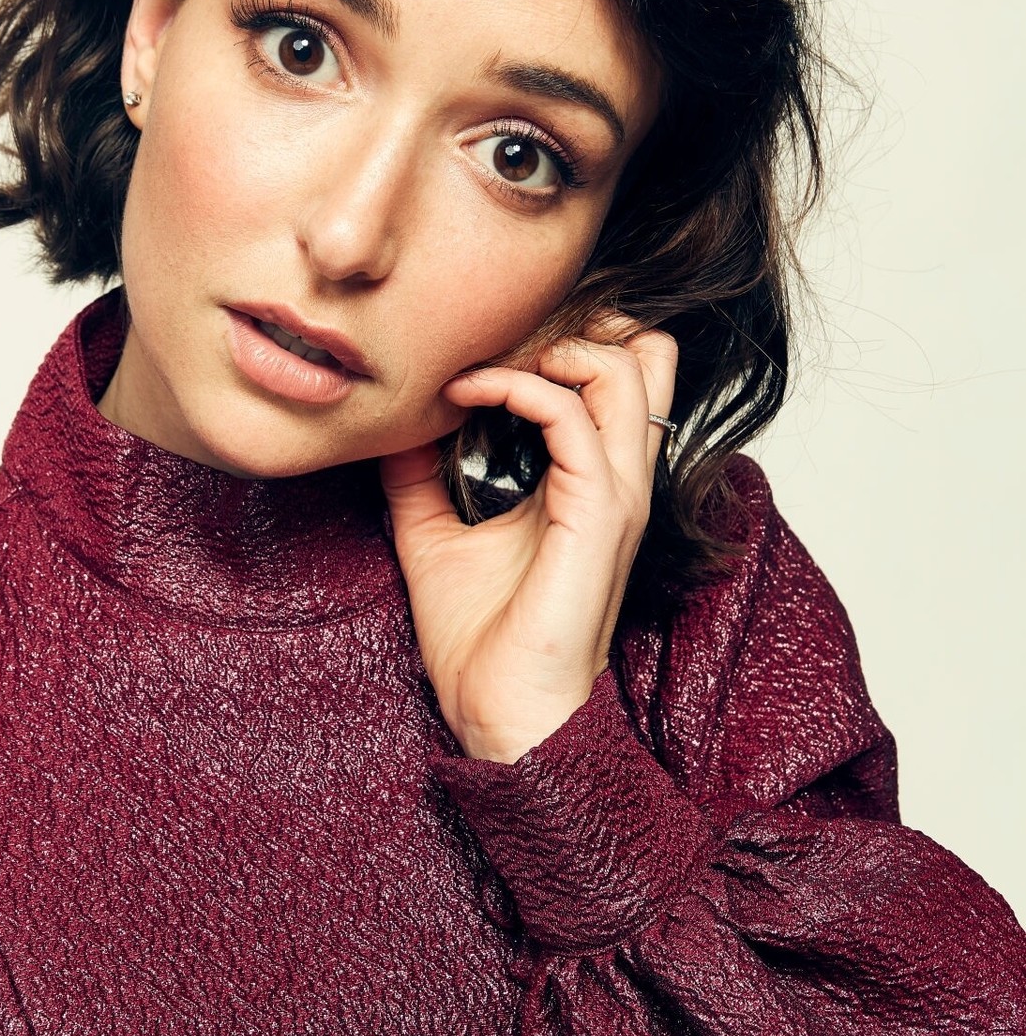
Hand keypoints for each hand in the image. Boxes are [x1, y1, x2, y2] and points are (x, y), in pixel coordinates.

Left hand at [377, 316, 678, 763]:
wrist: (501, 715)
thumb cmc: (482, 643)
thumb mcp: (434, 534)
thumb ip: (421, 476)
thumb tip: (390, 424)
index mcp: (594, 480)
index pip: (619, 371)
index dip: (562, 333)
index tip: (479, 345)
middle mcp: (620, 479)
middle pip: (645, 352)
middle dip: (573, 320)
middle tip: (494, 336)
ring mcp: (618, 495)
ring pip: (626, 366)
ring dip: (549, 344)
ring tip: (480, 364)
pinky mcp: (600, 516)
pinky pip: (575, 416)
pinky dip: (517, 386)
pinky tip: (466, 397)